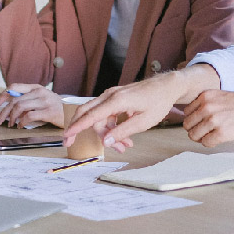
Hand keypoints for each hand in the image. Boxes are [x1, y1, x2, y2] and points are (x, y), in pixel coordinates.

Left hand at [0, 84, 63, 127]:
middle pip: (15, 100)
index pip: (14, 87)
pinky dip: (22, 122)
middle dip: (4, 112)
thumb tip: (9, 108)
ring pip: (20, 107)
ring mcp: (45, 101)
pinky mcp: (49, 112)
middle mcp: (39, 92)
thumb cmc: (54, 107)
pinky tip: (21, 126)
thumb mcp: (40, 99)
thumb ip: (27, 100)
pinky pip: (29, 116)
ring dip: (11, 117)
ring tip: (11, 124)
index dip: (3, 95)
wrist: (73, 112)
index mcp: (35, 87)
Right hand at [64, 65, 220, 151]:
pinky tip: (125, 137)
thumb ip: (123, 131)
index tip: (67, 135)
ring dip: (106, 133)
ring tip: (124, 146)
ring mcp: (111, 96)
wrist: (167, 87)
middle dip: (78, 128)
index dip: (77, 127)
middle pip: (86, 113)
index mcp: (116, 101)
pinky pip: (106, 115)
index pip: (90, 115)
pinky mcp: (115, 99)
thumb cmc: (158, 102)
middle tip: (70, 142)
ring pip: (98, 117)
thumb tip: (107, 142)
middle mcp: (110, 96)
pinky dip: (112, 127)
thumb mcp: (143, 122)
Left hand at [183, 90, 233, 146]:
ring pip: (194, 135)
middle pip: (187, 124)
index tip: (202, 122)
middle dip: (195, 130)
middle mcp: (207, 107)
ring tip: (211, 136)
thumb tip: (197, 114)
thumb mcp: (224, 96)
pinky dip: (210, 143)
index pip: (187, 111)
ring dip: (201, 138)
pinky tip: (218, 140)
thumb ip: (209, 103)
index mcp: (206, 96)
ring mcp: (213, 120)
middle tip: (205, 132)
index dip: (194, 119)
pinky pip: (206, 143)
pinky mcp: (222, 133)